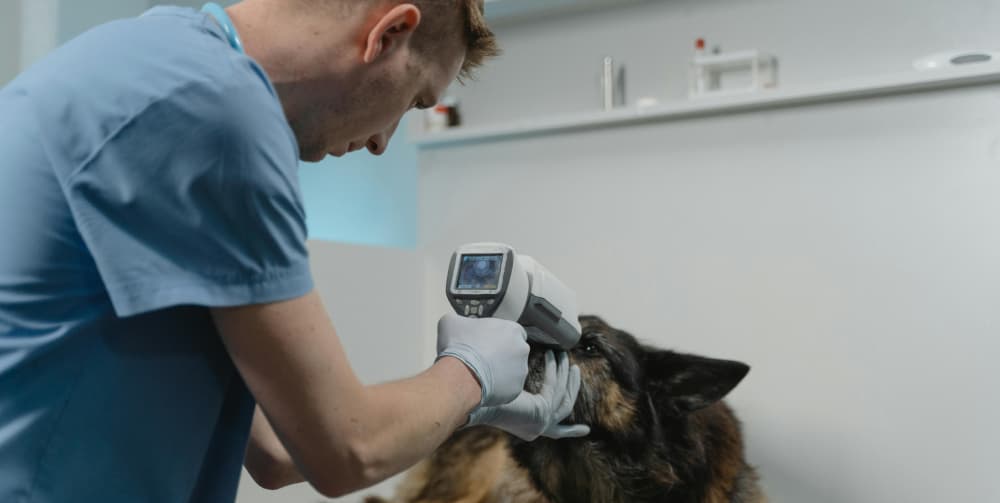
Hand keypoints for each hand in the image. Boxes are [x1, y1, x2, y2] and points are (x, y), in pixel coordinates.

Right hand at [436, 313, 528, 406]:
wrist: (460, 375)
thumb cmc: (458, 347)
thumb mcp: (450, 322)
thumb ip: (459, 320)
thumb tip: (455, 322)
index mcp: (511, 329)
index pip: (511, 331)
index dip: (498, 337)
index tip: (486, 342)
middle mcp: (521, 348)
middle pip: (514, 351)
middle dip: (501, 355)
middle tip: (483, 359)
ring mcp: (521, 370)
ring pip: (513, 371)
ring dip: (500, 372)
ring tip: (481, 374)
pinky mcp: (516, 388)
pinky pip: (509, 387)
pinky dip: (498, 388)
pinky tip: (484, 385)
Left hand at [467, 351, 589, 440]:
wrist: (471, 397)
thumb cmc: (481, 391)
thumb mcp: (508, 391)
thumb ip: (519, 388)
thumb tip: (519, 364)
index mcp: (528, 427)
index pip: (556, 433)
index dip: (571, 431)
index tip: (586, 430)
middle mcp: (536, 429)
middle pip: (565, 408)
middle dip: (572, 388)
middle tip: (575, 369)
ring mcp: (540, 422)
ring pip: (563, 397)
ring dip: (566, 375)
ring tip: (564, 355)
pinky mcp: (541, 411)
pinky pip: (554, 388)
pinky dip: (554, 370)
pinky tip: (552, 355)